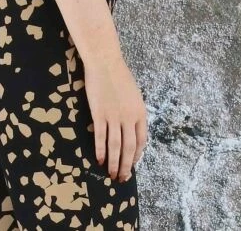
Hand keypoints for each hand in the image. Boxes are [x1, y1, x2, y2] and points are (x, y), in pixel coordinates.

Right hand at [83, 55, 147, 181]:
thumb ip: (134, 112)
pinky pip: (100, 136)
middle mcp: (129, 117)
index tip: (133, 165)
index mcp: (140, 113)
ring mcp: (114, 116)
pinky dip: (100, 150)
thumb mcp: (134, 95)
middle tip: (122, 178)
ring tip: (111, 174)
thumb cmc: (119, 75)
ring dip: (114, 163)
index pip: (141, 141)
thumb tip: (131, 129)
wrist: (105, 62)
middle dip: (126, 165)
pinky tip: (99, 159)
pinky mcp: (99, 114)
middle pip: (129, 148)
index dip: (137, 156)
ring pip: (115, 146)